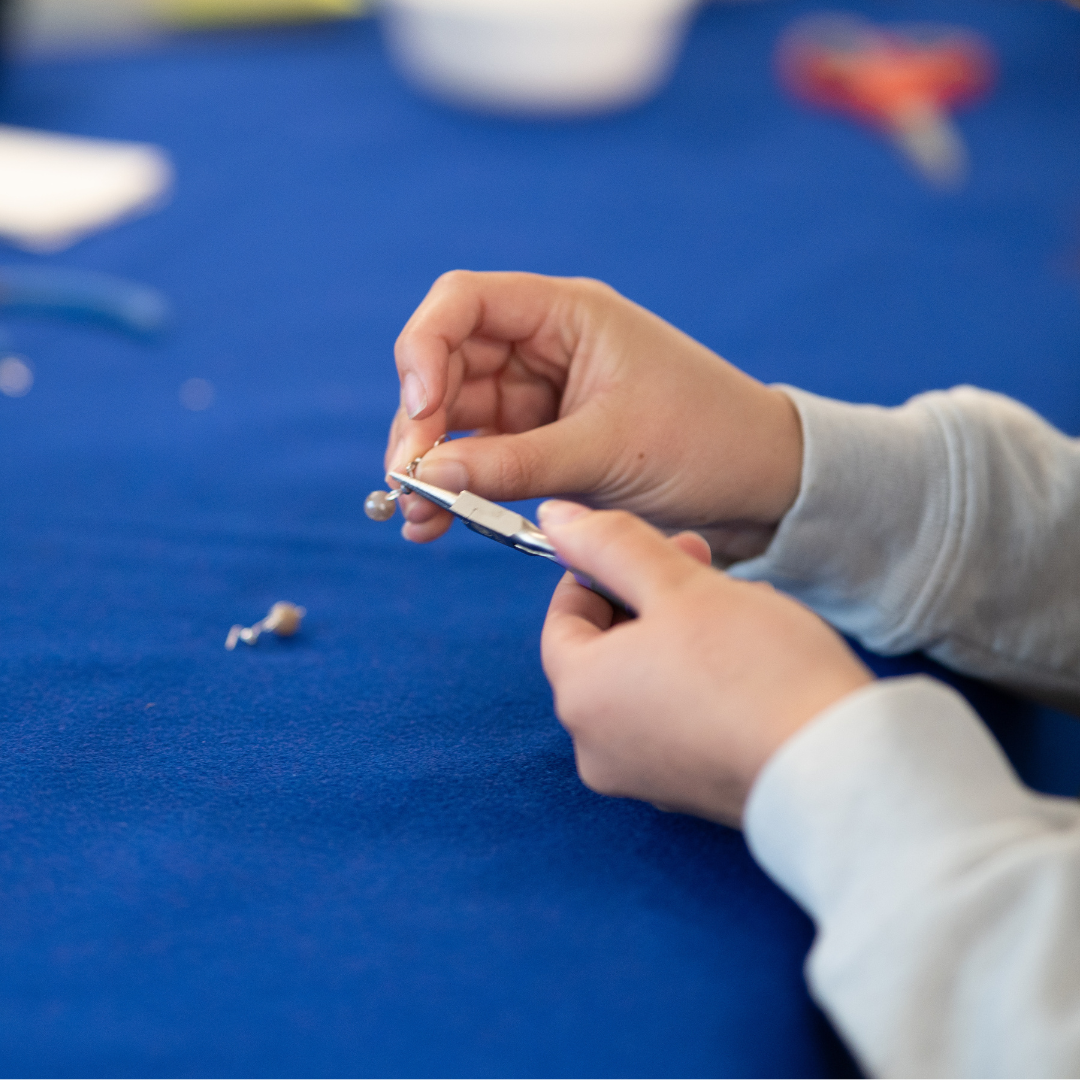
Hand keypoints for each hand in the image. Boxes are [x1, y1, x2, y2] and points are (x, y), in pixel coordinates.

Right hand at [386, 272, 801, 563]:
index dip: (425, 348)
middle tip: (408, 483)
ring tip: (417, 518)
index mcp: (567, 314)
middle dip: (421, 424)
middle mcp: (545, 346)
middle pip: (448, 366)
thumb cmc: (704, 441)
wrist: (760, 486)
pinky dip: (459, 486)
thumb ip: (516, 464)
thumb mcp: (607, 452)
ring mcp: (540, 396)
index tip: (421, 408)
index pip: (464, 302)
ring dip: (431, 464)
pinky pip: (484, 456)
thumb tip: (428, 477)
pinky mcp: (544, 442)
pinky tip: (436, 522)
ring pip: (458, 418)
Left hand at [538, 501, 872, 825]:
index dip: (600, 570)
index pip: (563, 618)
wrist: (839, 770)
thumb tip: (556, 518)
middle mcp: (596, 747)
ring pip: (646, 681)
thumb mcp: (679, 586)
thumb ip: (610, 545)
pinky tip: (752, 659)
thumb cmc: (758, 671)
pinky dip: (700, 682)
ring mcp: (644, 777)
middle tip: (703, 567)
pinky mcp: (690, 792)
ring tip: (742, 607)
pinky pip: (677, 719)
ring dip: (681, 635)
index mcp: (580, 695)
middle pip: (606, 650)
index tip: (646, 546)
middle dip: (651, 598)